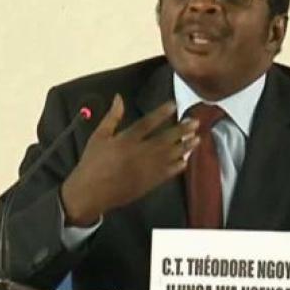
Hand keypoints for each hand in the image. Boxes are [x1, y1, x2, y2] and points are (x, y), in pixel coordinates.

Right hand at [61, 94, 198, 225]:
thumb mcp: (98, 136)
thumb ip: (112, 117)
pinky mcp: (149, 182)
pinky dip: (178, 166)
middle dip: (182, 130)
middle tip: (196, 123)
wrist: (91, 193)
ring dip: (185, 147)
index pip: (147, 123)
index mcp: (126, 140)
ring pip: (170, 155)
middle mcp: (140, 153)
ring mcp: (147, 169)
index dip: (162, 113)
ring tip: (198, 139)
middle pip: (165, 139)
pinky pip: (168, 173)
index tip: (174, 105)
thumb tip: (119, 97)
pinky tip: (186, 160)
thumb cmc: (93, 162)